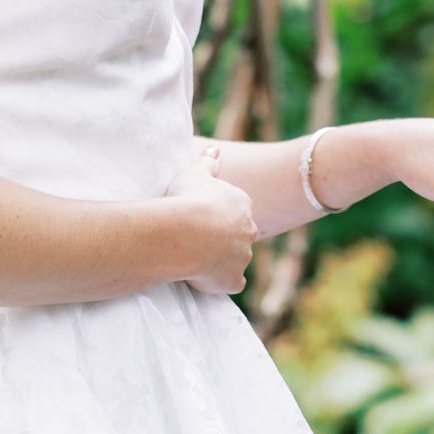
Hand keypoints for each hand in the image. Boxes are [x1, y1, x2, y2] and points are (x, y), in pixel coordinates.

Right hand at [165, 146, 256, 293]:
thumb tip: (216, 150)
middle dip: (223, 239)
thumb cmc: (188, 199)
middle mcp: (248, 230)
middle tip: (197, 240)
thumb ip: (207, 162)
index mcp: (242, 204)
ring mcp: (243, 257)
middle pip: (239, 235)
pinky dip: (221, 283)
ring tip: (195, 258)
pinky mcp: (233, 280)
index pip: (235, 210)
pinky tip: (204, 279)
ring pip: (236, 260)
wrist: (185, 232)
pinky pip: (231, 283)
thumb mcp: (195, 173)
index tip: (200, 218)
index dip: (217, 215)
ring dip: (221, 260)